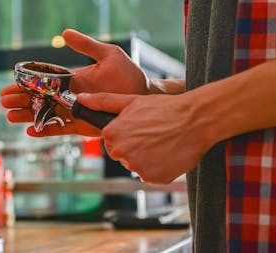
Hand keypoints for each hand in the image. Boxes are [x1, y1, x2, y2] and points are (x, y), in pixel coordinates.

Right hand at [0, 29, 148, 136]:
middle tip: (3, 102)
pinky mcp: (83, 125)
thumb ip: (85, 45)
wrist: (143, 96)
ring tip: (11, 116)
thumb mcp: (107, 54)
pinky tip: (31, 130)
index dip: (25, 84)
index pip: (43, 82)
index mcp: (72, 79)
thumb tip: (64, 33)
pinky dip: (46, 130)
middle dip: (21, 101)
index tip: (9, 85)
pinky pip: (61, 129)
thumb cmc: (128, 74)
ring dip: (28, 115)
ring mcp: (75, 111)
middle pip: (40, 99)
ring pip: (46, 115)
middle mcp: (70, 96)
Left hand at [77, 92, 213, 183]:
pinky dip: (159, 168)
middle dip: (134, 147)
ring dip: (147, 158)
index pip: (111, 141)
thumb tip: (81, 97)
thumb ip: (103, 101)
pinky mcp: (152, 178)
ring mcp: (136, 167)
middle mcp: (121, 152)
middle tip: (152, 135)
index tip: (140, 128)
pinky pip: (151, 175)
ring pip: (136, 166)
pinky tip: (168, 153)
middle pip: (122, 155)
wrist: (195, 120)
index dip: (126, 134)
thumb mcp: (131, 101)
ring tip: (162, 143)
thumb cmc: (164, 108)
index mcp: (112, 134)